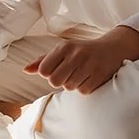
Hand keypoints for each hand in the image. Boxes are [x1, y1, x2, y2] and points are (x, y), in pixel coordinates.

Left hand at [22, 25, 138, 93]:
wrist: (114, 48)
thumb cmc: (82, 51)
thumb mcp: (63, 51)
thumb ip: (43, 60)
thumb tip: (25, 70)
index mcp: (64, 47)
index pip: (43, 70)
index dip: (48, 74)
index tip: (56, 70)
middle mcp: (76, 54)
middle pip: (54, 81)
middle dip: (60, 81)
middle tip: (68, 74)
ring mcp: (88, 65)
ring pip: (68, 87)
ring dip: (73, 85)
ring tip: (81, 74)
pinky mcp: (99, 75)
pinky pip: (83, 91)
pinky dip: (85, 88)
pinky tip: (90, 78)